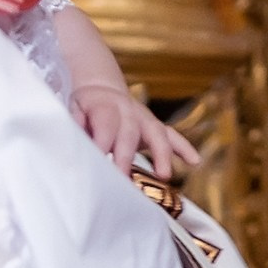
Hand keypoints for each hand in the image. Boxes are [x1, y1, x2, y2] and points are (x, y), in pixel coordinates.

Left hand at [75, 82, 197, 183]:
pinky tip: (195, 162)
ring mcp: (144, 118)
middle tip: (123, 179)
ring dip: (161, 155)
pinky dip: (184, 148)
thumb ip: (75, 123)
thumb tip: (74, 139)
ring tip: (164, 175)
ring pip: (157, 134)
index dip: (102, 143)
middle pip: (130, 134)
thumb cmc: (84, 105)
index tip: (98, 163)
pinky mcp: (154, 126)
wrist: (100, 88)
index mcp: (105, 106)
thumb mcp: (73, 108)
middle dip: (126, 157)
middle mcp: (128, 110)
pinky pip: (172, 136)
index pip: (105, 126)